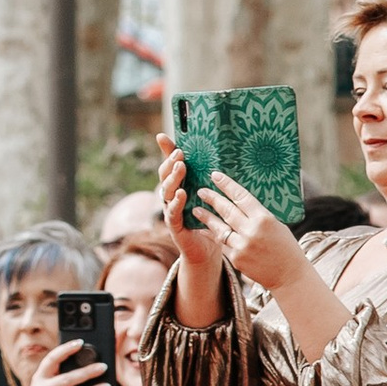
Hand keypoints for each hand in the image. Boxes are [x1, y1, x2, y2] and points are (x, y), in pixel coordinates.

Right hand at [158, 135, 225, 281]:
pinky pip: (173, 212)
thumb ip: (210, 180)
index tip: (163, 136)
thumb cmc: (210, 220)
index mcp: (178, 186)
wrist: (207, 249)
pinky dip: (177, 203)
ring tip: (181, 167)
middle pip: (165, 176)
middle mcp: (170, 197)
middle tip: (179, 153)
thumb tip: (223, 155)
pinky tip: (182, 194)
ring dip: (173, 178)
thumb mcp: (211, 196)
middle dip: (170, 163)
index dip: (165, 151)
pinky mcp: (174, 226)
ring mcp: (170, 211)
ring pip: (166, 192)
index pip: (170, 165)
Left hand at [193, 164, 306, 295]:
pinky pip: (220, 243)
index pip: (241, 197)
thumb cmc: (286, 247)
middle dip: (212, 199)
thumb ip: (258, 216)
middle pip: (227, 210)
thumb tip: (240, 202)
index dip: (227, 185)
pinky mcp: (236, 258)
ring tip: (196, 209)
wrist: (289, 275)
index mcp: (264, 219)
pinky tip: (204, 230)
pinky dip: (212, 235)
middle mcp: (251, 231)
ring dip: (206, 217)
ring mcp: (242, 246)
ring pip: (219, 227)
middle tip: (201, 190)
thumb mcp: (276, 225)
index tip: (215, 176)